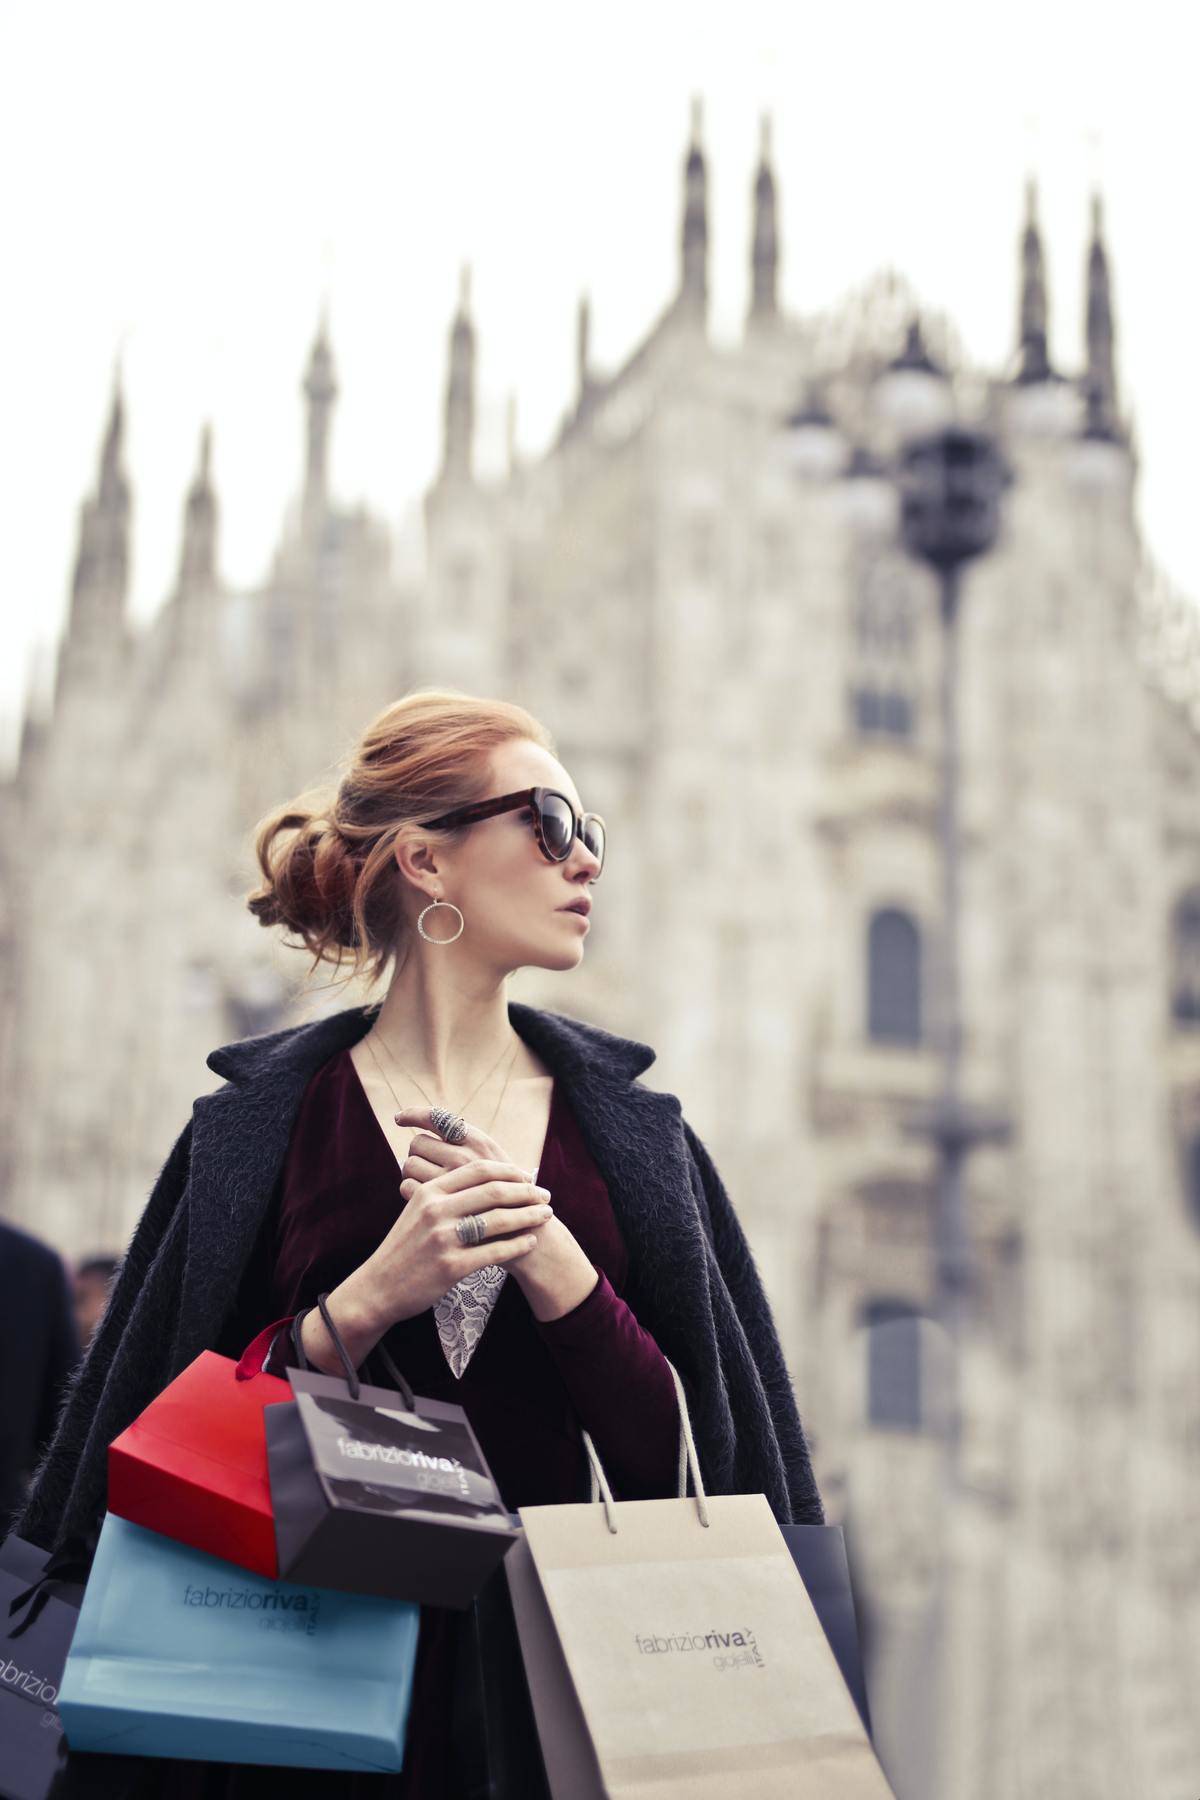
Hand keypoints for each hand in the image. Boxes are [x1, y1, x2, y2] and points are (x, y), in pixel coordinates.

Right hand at [397, 1105, 597, 1322]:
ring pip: (498, 1220)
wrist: (379, 1287)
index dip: (508, 1171)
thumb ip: (445, 1192)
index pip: (478, 1171)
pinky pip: (495, 1252)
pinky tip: (530, 1241)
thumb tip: (485, 1177)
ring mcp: (443, 1239)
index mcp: (429, 1192)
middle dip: (526, 1191)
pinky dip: (518, 1245)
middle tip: (545, 1195)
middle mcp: (436, 1211)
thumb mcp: (417, 1210)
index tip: (527, 1175)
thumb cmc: (405, 1247)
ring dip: (528, 1216)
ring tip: (545, 1215)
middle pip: (493, 1191)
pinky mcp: (451, 1267)